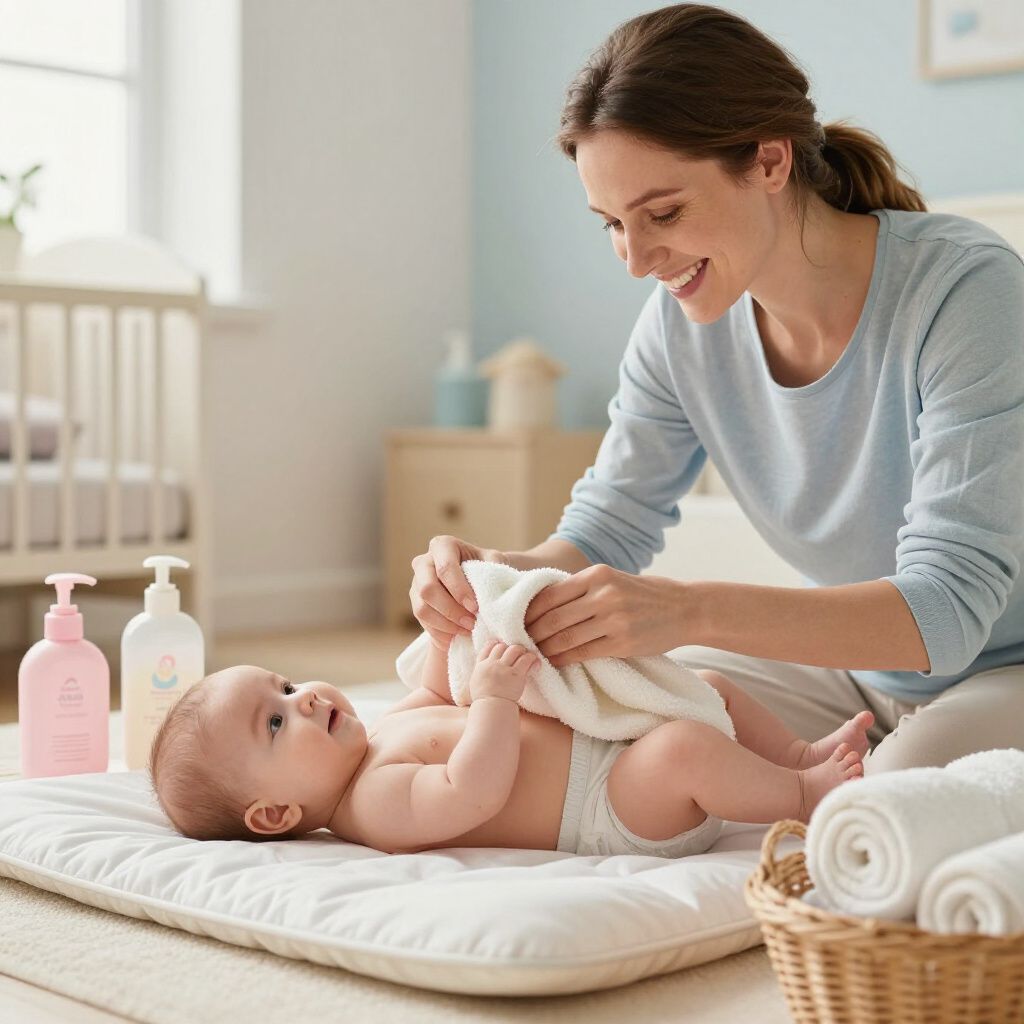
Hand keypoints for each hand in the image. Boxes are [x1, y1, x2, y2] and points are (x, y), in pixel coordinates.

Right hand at [409, 535, 508, 650]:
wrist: (475, 580)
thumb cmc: (485, 567)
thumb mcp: (493, 561)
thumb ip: (495, 566)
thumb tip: (493, 581)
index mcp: (442, 546)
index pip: (445, 568)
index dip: (459, 590)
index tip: (475, 607)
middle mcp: (423, 562)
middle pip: (427, 589)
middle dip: (451, 610)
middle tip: (472, 623)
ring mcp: (416, 583)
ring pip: (422, 609)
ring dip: (446, 624)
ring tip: (468, 630)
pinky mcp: (416, 603)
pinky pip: (423, 622)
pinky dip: (441, 633)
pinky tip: (458, 635)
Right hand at [468, 641, 537, 702]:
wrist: (491, 709)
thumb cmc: (484, 700)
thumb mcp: (476, 682)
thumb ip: (480, 672)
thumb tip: (485, 667)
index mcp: (481, 665)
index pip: (488, 647)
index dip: (496, 644)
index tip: (502, 646)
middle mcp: (492, 664)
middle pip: (502, 646)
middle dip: (510, 648)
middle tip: (517, 654)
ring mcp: (504, 668)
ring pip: (515, 649)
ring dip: (522, 651)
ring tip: (526, 657)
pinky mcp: (516, 674)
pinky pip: (526, 659)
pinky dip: (532, 659)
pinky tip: (535, 663)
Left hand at [524, 564, 689, 665]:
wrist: (686, 608)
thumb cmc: (645, 595)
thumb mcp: (613, 580)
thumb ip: (582, 589)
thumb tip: (542, 605)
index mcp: (596, 575)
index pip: (548, 595)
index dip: (528, 612)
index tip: (517, 622)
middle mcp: (603, 594)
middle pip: (552, 618)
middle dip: (531, 634)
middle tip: (519, 643)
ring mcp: (613, 619)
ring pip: (564, 638)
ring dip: (545, 650)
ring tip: (535, 655)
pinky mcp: (622, 643)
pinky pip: (582, 654)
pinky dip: (564, 660)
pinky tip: (556, 662)